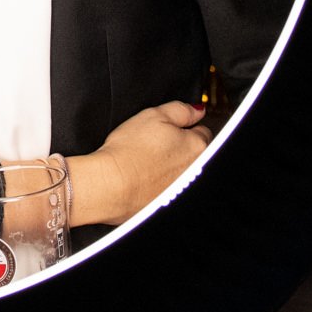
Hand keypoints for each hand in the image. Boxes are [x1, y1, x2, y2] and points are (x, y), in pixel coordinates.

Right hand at [65, 101, 210, 227]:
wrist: (110, 186)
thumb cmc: (129, 152)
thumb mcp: (154, 116)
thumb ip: (181, 110)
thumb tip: (197, 110)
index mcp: (197, 147)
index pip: (201, 131)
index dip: (182, 127)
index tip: (167, 130)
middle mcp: (196, 169)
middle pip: (193, 153)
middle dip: (179, 148)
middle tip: (154, 144)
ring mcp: (182, 187)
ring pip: (181, 170)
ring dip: (169, 166)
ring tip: (146, 162)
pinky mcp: (168, 201)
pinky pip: (168, 188)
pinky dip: (159, 183)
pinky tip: (143, 178)